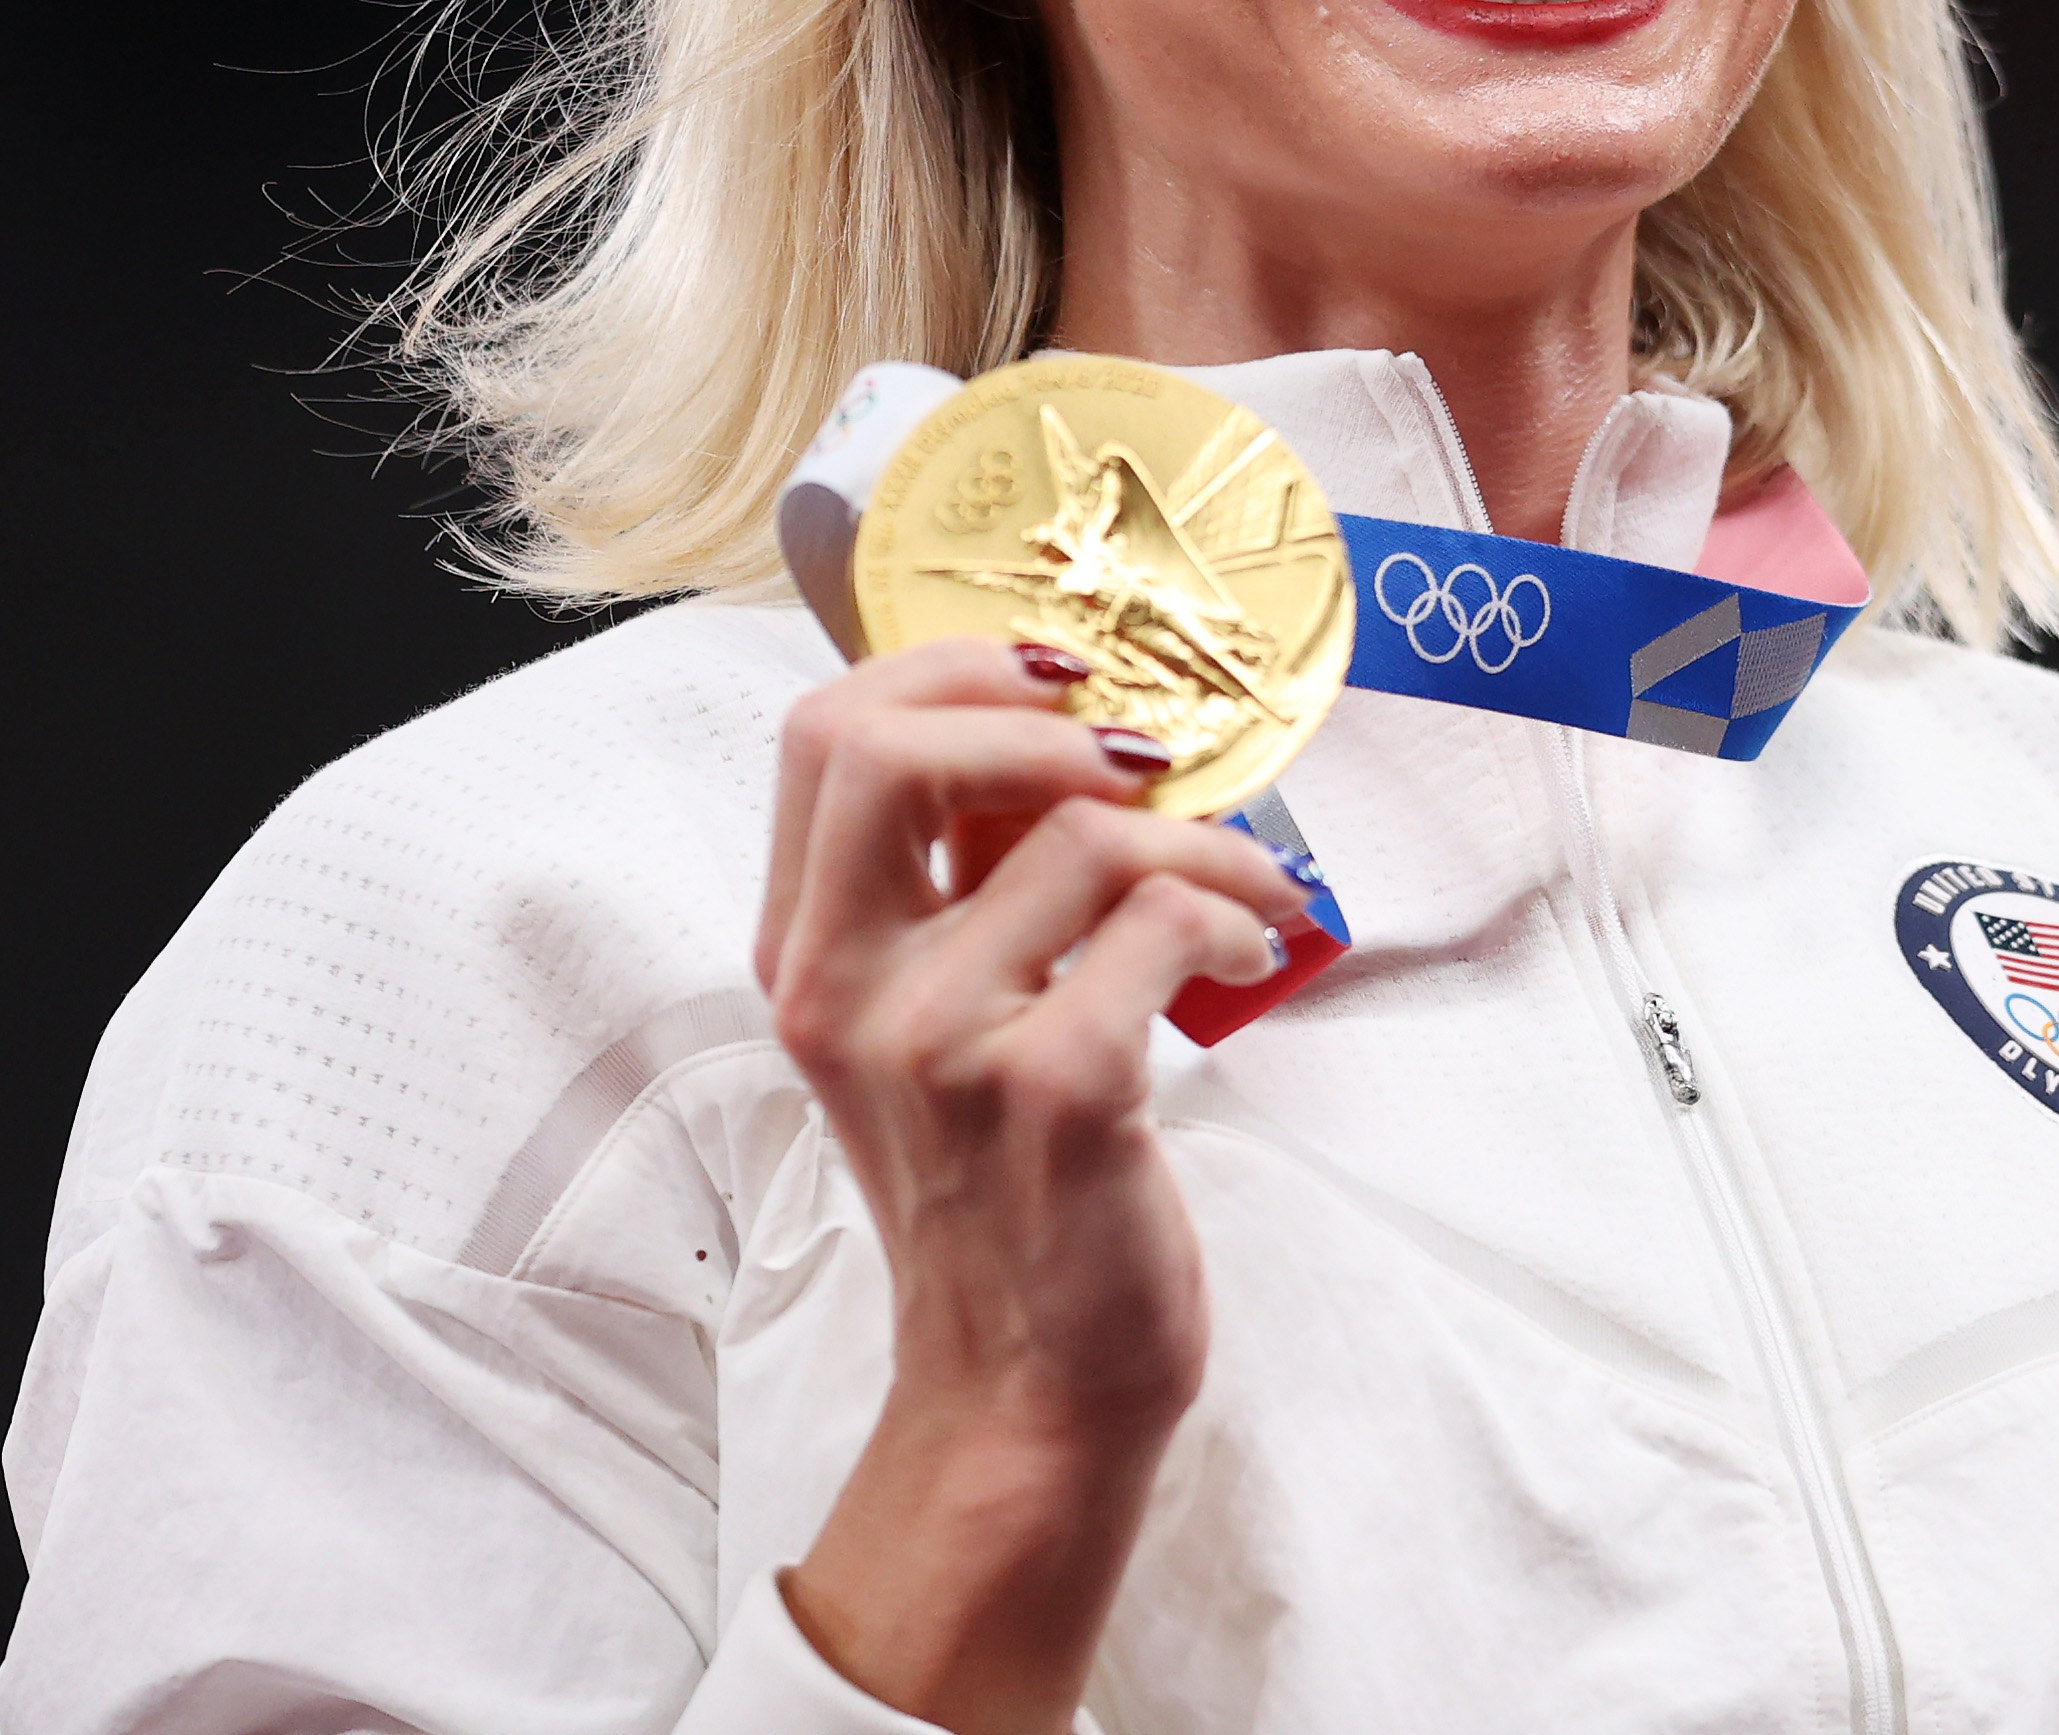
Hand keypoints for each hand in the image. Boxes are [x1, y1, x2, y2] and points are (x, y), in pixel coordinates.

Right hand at [754, 636, 1308, 1732]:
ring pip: (1082, 832)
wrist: (1027, 1389)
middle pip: (883, 742)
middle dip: (1039, 716)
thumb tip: (1059, 731)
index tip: (1060, 684)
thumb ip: (962, 884)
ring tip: (1251, 888)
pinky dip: (1237, 911)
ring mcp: (939, 1041)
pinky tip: (1252, 952)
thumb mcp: (937, 1024)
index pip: (823, 733)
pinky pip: (1163, 919)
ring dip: (1206, 838)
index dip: (947, 669)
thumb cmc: (1005, 1193)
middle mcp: (844, 989)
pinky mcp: (1055, 1089)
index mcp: (806, 956)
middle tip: (1145, 760)